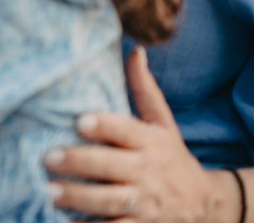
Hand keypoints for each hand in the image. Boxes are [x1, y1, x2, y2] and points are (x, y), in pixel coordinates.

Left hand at [46, 47, 231, 221]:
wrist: (205, 204)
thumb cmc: (171, 155)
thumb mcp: (163, 123)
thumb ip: (145, 89)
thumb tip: (135, 49)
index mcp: (150, 141)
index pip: (125, 130)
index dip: (104, 125)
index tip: (79, 120)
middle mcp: (147, 172)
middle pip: (112, 167)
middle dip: (80, 163)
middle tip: (48, 158)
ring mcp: (145, 203)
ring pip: (111, 201)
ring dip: (80, 198)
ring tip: (49, 193)